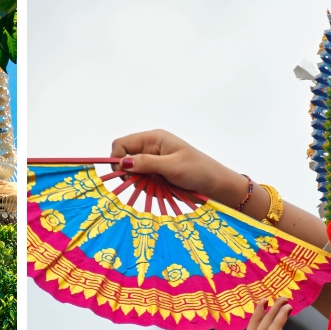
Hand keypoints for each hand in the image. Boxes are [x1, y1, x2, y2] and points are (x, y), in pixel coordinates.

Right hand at [110, 129, 244, 203]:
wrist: (214, 184)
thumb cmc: (198, 170)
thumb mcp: (172, 166)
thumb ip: (146, 163)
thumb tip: (122, 162)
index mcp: (153, 139)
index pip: (122, 144)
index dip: (117, 158)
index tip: (122, 175)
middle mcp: (150, 148)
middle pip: (124, 160)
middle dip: (130, 174)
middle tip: (142, 184)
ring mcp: (152, 162)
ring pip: (132, 174)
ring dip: (140, 184)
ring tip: (158, 187)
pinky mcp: (155, 175)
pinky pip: (142, 183)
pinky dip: (147, 189)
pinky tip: (161, 190)